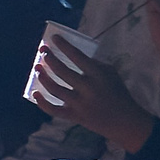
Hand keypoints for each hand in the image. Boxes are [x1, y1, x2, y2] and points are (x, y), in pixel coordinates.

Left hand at [28, 33, 152, 151]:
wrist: (125, 120)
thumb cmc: (116, 92)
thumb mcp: (110, 73)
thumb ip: (92, 64)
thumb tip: (69, 54)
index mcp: (99, 75)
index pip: (77, 56)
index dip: (64, 45)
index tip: (53, 38)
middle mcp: (88, 88)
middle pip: (62, 71)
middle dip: (49, 58)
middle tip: (43, 51)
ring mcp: (80, 104)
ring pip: (54, 89)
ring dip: (43, 77)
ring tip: (37, 67)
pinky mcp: (74, 116)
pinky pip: (54, 110)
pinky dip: (42, 103)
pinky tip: (35, 92)